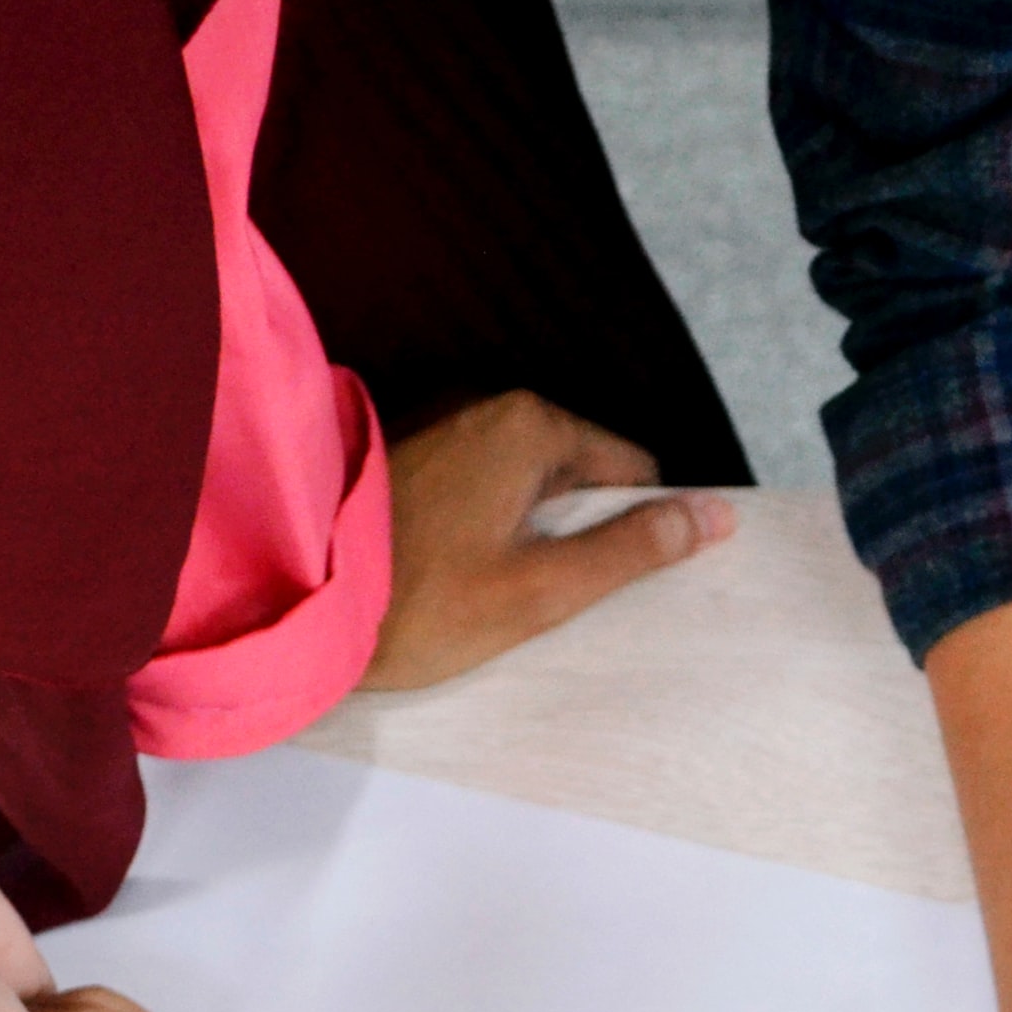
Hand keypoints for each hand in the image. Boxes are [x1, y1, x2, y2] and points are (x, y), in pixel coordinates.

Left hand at [360, 390, 729, 691]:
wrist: (296, 599)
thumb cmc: (423, 603)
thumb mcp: (545, 590)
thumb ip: (635, 550)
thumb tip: (715, 517)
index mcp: (532, 427)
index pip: (630, 469)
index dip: (634, 529)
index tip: (604, 581)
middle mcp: (488, 408)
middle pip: (577, 472)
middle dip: (578, 528)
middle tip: (546, 594)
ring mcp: (442, 426)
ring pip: (526, 481)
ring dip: (529, 529)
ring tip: (497, 588)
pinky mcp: (407, 453)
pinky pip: (479, 483)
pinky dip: (485, 521)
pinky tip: (457, 570)